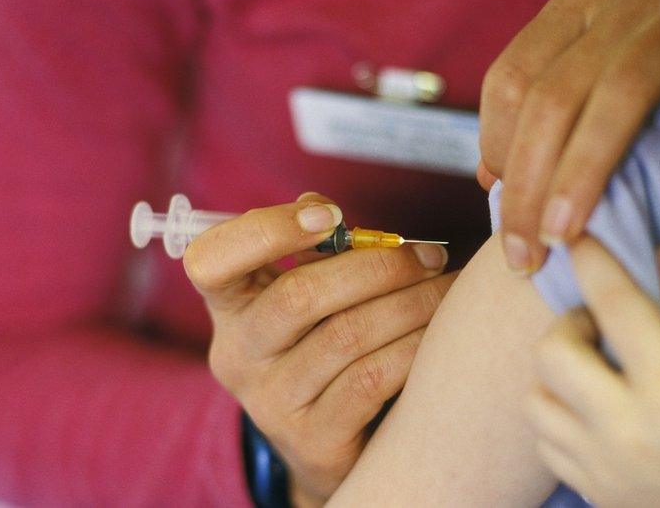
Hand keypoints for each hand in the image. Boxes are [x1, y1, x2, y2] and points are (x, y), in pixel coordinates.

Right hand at [183, 193, 451, 506]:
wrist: (330, 447)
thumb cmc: (324, 347)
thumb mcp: (305, 298)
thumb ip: (312, 251)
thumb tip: (323, 210)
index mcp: (229, 307)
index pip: (211, 260)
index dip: (267, 230)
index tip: (330, 216)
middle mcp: (238, 355)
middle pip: (300, 296)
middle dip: (378, 267)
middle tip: (431, 257)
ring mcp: (270, 403)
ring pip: (347, 336)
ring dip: (411, 304)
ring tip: (448, 290)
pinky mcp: (312, 440)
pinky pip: (372, 380)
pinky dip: (414, 347)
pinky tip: (440, 335)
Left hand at [478, 0, 659, 272]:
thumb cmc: (657, 25)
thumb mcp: (592, 43)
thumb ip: (543, 98)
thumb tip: (491, 177)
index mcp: (574, 6)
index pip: (509, 81)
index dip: (495, 150)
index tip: (502, 210)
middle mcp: (614, 3)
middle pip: (550, 100)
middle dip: (526, 186)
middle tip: (523, 256)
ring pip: (614, 97)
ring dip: (582, 175)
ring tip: (566, 237)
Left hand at [527, 239, 659, 506]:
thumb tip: (657, 260)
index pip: (615, 305)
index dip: (594, 260)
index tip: (581, 236)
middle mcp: (624, 431)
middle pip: (552, 352)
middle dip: (570, 322)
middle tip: (602, 323)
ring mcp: (601, 468)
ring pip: (535, 399)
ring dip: (557, 372)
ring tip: (594, 369)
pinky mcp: (592, 493)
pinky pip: (544, 441)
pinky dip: (557, 414)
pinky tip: (591, 408)